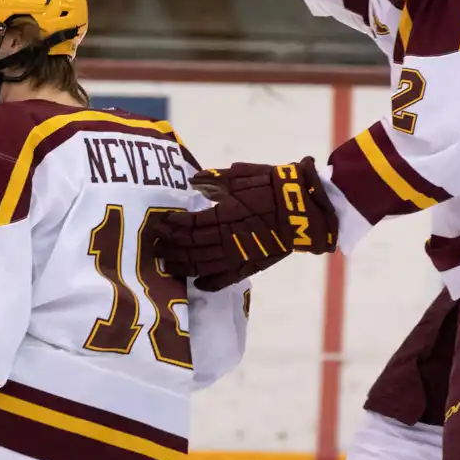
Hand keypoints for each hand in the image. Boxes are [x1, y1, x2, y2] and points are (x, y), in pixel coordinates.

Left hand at [151, 158, 337, 291]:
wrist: (306, 208)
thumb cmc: (274, 186)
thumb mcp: (242, 176)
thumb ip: (215, 180)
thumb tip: (193, 181)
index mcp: (224, 215)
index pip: (190, 225)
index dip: (172, 226)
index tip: (158, 224)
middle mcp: (228, 239)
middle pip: (191, 247)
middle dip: (170, 247)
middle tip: (154, 246)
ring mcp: (239, 256)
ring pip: (203, 266)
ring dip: (182, 266)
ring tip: (166, 264)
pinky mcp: (251, 266)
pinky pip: (226, 279)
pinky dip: (210, 283)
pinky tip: (197, 283)